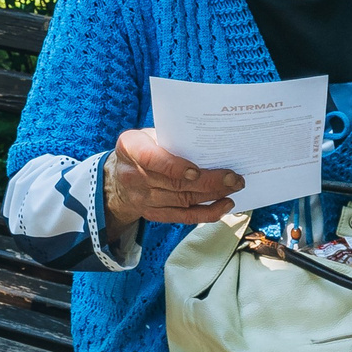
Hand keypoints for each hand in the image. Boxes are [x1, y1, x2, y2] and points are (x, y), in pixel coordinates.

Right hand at [102, 128, 240, 227]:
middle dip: (209, 181)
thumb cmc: (142, 148)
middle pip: (175, 183)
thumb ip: (170, 137)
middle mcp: (134, 175)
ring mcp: (143, 199)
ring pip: (183, 200)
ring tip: (235, 187)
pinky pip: (183, 217)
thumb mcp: (147, 134)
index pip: (151, 159)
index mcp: (130, 148)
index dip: (175, 167)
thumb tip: (210, 140)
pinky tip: (224, 205)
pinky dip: (207, 213)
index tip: (197, 170)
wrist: (117, 178)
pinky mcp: (153, 214)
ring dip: (213, 195)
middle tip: (234, 177)